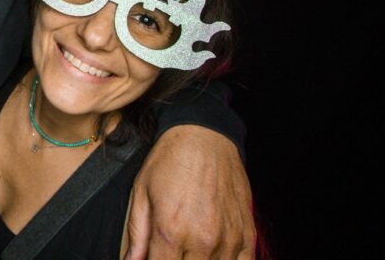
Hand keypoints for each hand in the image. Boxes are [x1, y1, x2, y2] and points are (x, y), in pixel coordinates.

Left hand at [125, 125, 253, 258]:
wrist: (203, 136)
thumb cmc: (169, 162)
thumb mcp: (141, 193)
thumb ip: (137, 235)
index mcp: (170, 232)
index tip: (152, 257)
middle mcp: (202, 240)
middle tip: (171, 251)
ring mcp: (228, 239)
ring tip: (190, 251)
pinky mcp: (247, 234)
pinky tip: (214, 255)